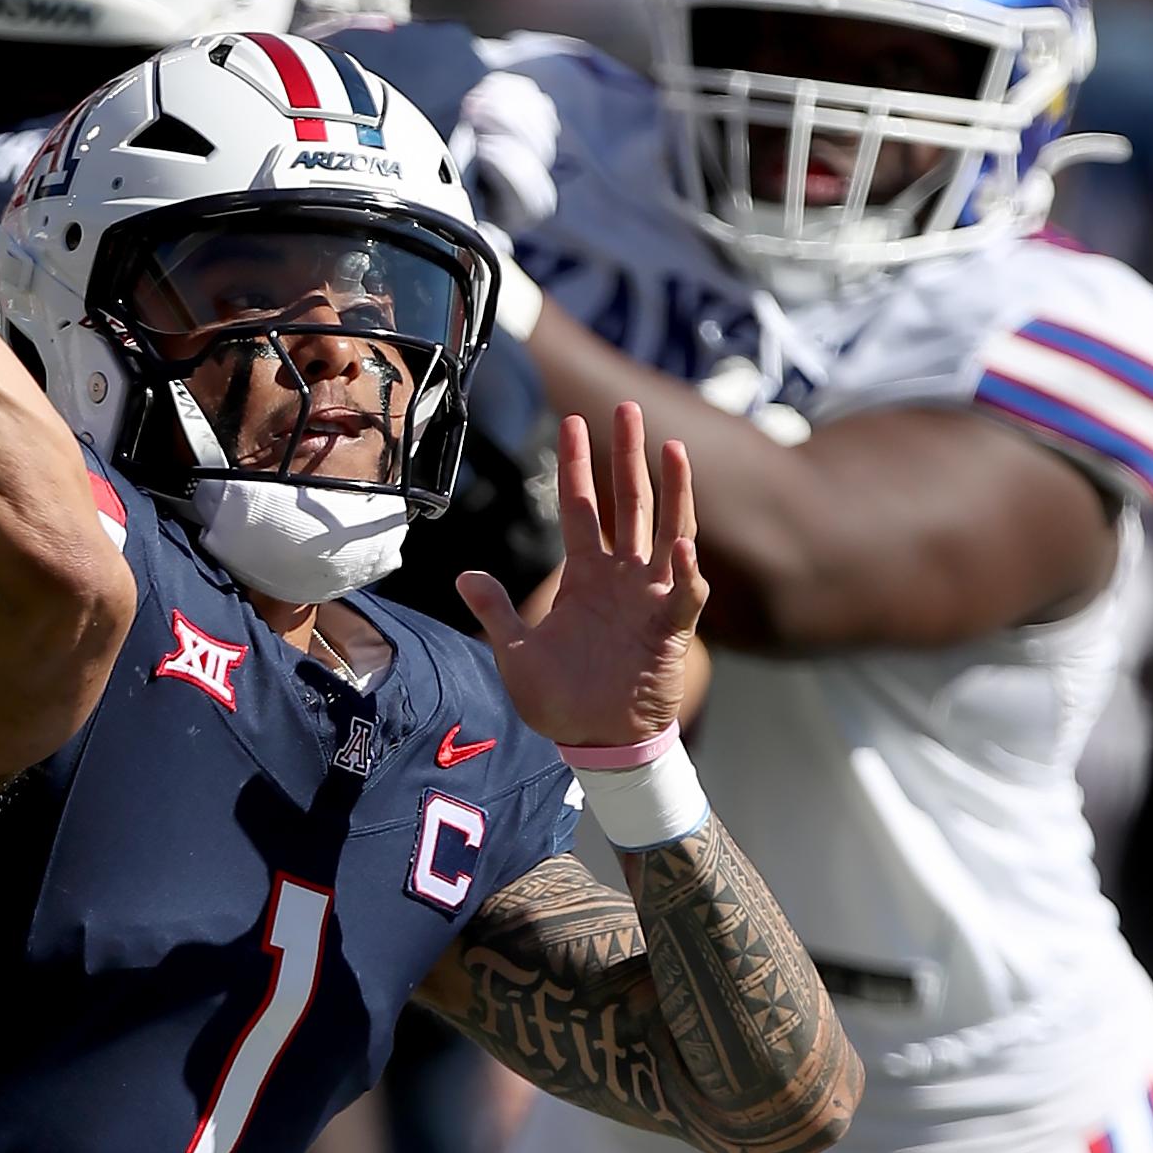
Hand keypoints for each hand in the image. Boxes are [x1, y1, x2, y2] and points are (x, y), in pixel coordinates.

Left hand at [455, 404, 706, 747]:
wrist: (596, 744)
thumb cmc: (560, 701)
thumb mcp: (516, 655)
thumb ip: (497, 611)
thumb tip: (465, 574)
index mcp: (582, 577)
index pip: (580, 508)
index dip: (577, 466)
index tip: (572, 422)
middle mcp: (620, 578)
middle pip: (628, 504)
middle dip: (627, 456)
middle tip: (626, 408)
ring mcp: (649, 599)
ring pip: (666, 533)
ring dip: (673, 492)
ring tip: (673, 448)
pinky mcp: (671, 630)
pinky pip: (685, 594)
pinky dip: (687, 571)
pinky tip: (684, 547)